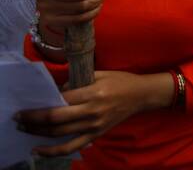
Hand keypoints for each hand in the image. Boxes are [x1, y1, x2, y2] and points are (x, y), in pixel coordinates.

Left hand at [17, 70, 172, 156]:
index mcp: (93, 93)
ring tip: (24, 129)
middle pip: (55, 119)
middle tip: (18, 118)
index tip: (26, 106)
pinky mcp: (96, 135)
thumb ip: (78, 82)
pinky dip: (52, 151)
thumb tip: (57, 93)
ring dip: (37, 133)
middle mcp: (92, 111)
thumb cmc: (121, 81)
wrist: (142, 96)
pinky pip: (71, 147)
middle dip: (33, 120)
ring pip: (59, 134)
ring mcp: (94, 125)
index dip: (40, 105)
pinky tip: (38, 150)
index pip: (60, 101)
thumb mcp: (100, 74)